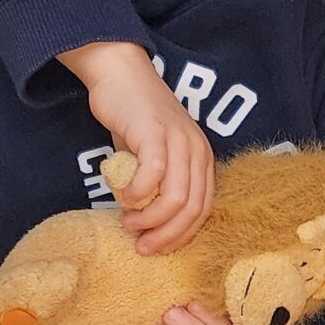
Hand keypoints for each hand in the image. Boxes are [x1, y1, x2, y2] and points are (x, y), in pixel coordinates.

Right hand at [61, 41, 215, 253]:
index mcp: (202, 159)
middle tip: (142, 245)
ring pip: (176, 197)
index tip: (157, 249)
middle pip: (192, 209)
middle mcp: (197, 150)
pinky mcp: (155, 132)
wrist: (122, 76)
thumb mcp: (157, 157)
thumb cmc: (135, 121)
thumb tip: (151, 225)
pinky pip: (153, 174)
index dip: (181, 235)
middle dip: (167, 236)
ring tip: (130, 222)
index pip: (203, 209)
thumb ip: (161, 185)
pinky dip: (139, 194)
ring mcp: (178, 140)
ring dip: (151, 220)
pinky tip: (125, 197)